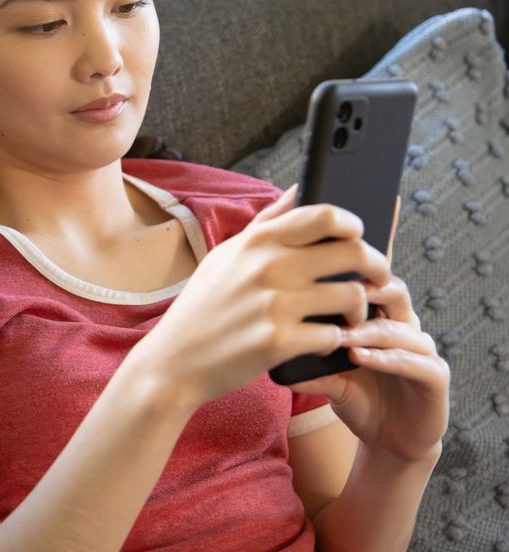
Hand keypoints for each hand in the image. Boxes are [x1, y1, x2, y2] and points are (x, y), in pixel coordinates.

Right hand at [127, 184, 397, 411]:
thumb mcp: (226, 256)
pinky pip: (333, 336)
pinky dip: (336, 342)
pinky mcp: (278, 342)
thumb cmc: (203, 308)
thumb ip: (267, 222)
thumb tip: (298, 189)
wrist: (173, 362)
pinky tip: (324, 343)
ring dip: (360, 310)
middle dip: (377, 266)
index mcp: (257, 242)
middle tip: (377, 279)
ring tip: (350, 318)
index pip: (325, 215)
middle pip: (353, 252)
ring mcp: (274, 304)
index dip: (354, 223)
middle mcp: (268, 267)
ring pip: (352, 296)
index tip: (358, 237)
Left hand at [286, 205, 449, 462]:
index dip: (346, 266)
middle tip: (329, 286)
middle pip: (389, 289)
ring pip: (400, 325)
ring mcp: (423, 348)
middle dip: (361, 287)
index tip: (312, 258)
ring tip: (340, 330)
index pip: (365, 276)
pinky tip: (358, 356)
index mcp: (377, 313)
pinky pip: (415, 361)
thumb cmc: (353, 393)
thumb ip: (299, 344)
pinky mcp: (436, 377)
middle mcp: (403, 323)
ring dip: (368, 326)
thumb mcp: (320, 367)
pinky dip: (386, 358)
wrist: (386, 437)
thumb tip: (256, 325)